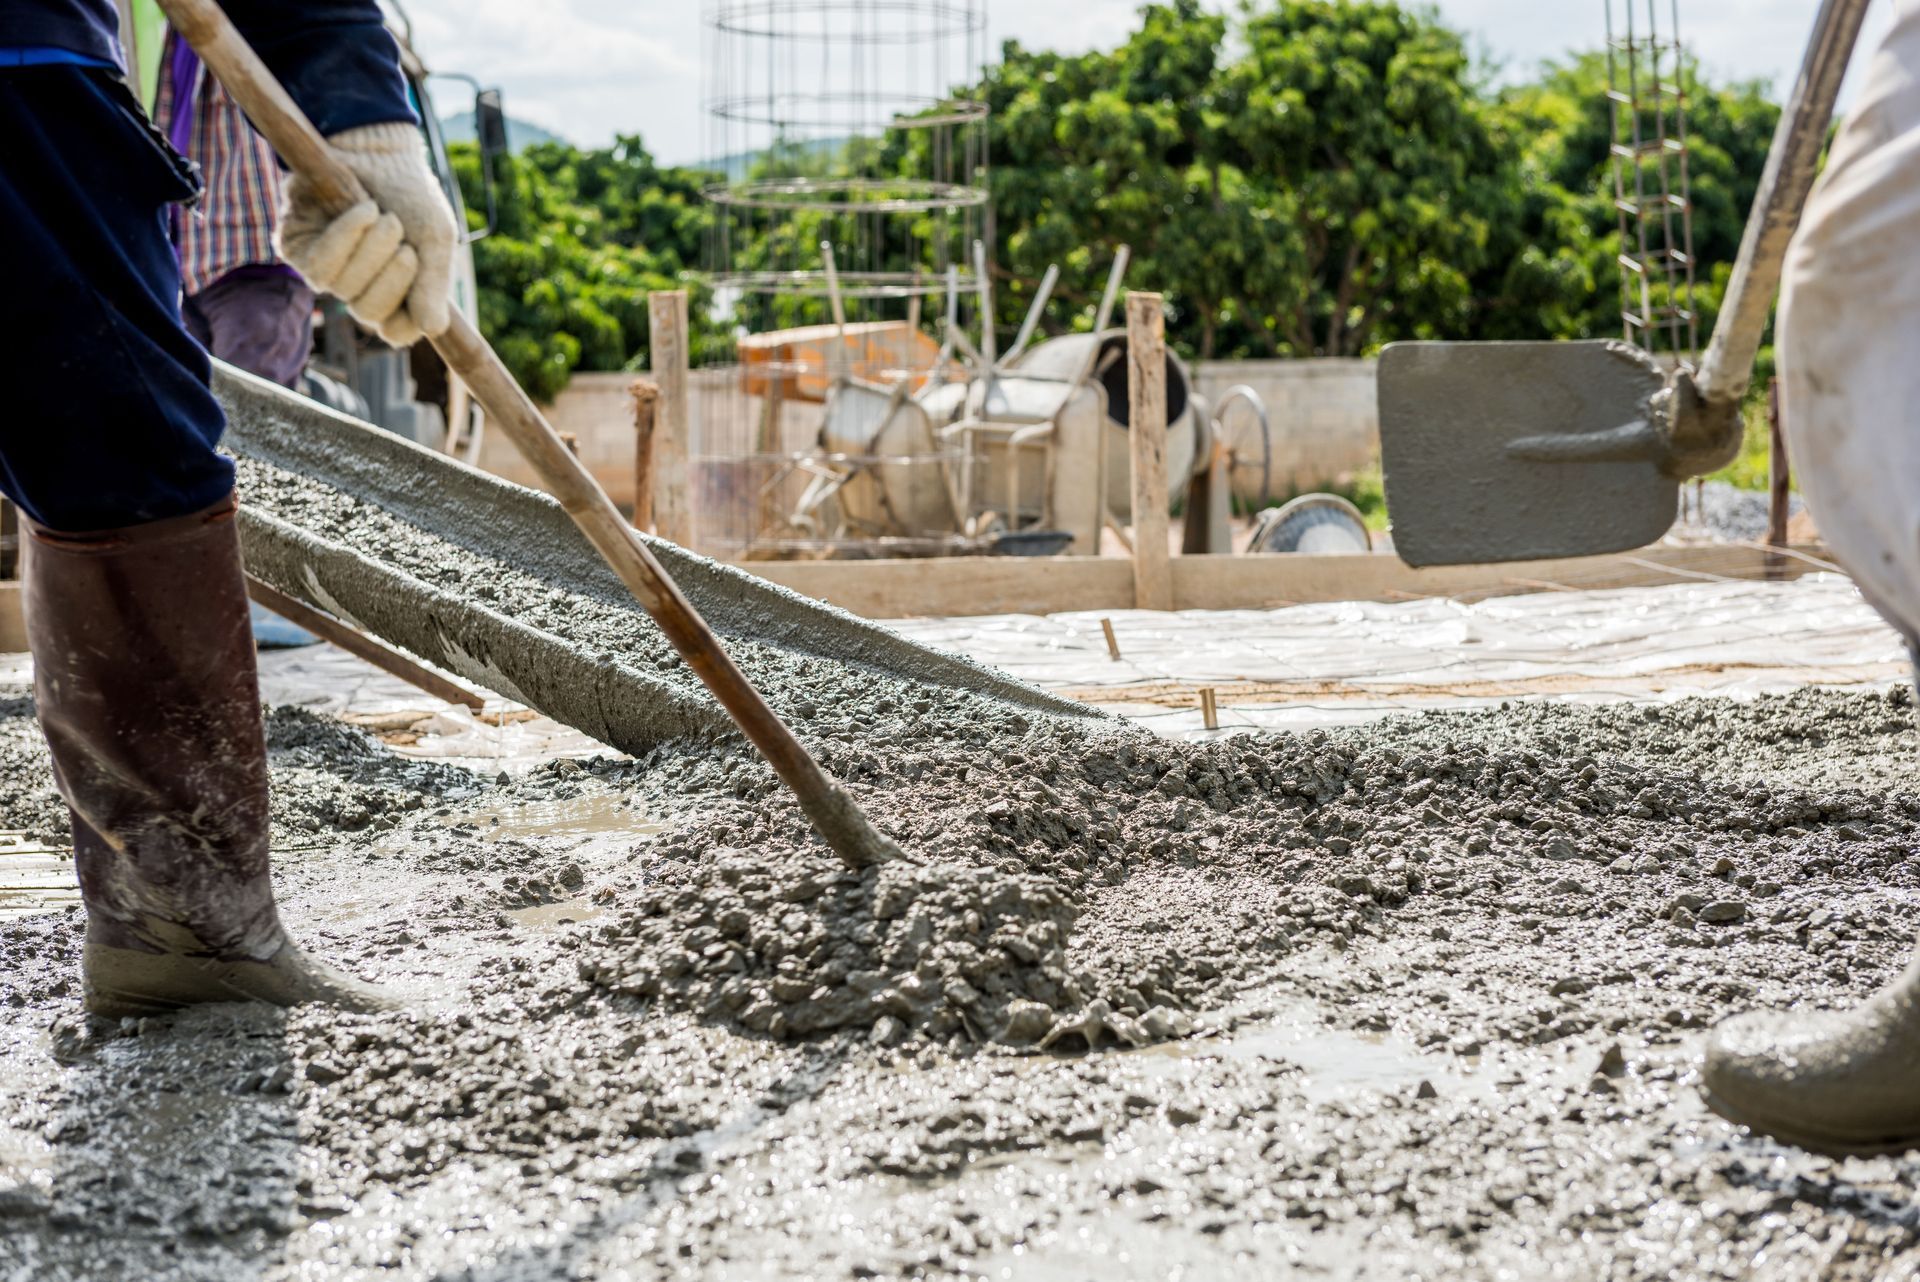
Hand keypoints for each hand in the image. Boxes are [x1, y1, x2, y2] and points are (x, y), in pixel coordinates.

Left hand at [277, 122, 457, 346]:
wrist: (378, 151)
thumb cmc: (411, 197)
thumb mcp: (435, 241)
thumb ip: (435, 286)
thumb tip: (432, 329)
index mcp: (395, 297)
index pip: (396, 333)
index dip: (409, 312)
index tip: (420, 272)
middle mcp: (357, 292)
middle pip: (369, 313)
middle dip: (392, 273)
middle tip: (402, 237)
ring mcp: (326, 274)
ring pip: (344, 290)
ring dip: (371, 249)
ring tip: (383, 216)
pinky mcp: (298, 252)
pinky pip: (321, 267)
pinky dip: (346, 237)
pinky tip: (363, 212)